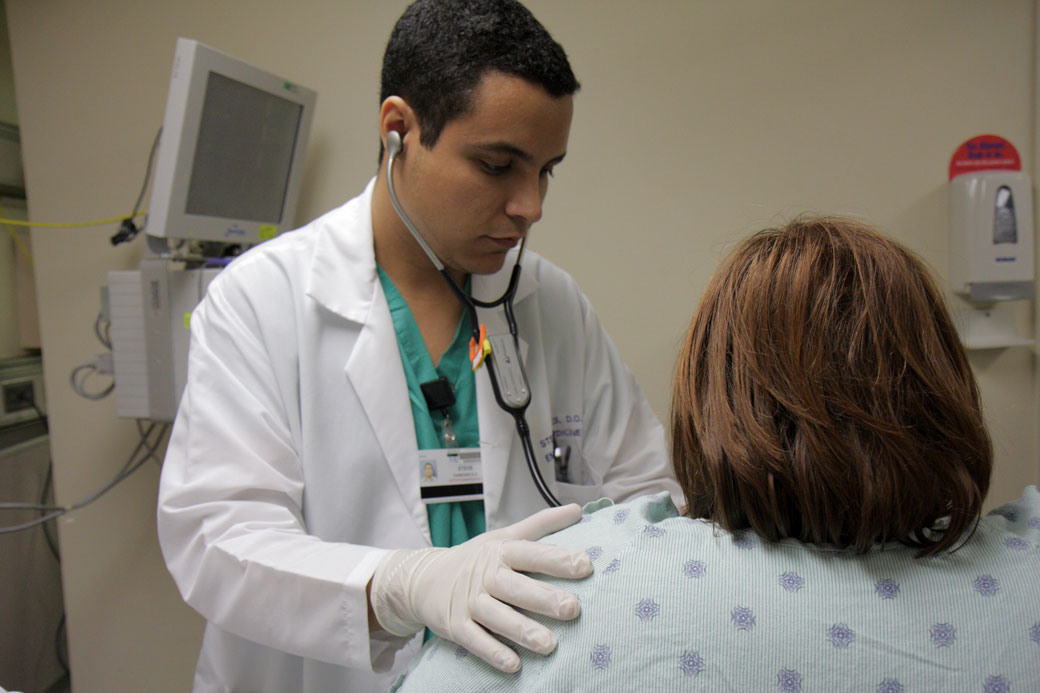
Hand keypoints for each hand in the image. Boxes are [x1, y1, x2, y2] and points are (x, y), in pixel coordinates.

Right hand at [370, 503, 591, 672]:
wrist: (422, 578)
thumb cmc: (476, 558)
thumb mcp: (504, 537)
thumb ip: (541, 524)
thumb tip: (577, 509)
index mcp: (499, 552)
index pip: (530, 553)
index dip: (556, 559)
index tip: (585, 565)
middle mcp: (484, 575)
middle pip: (515, 587)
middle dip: (543, 598)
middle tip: (573, 608)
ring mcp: (468, 602)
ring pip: (496, 617)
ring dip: (522, 630)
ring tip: (550, 644)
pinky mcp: (455, 626)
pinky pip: (474, 640)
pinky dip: (493, 652)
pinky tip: (514, 664)